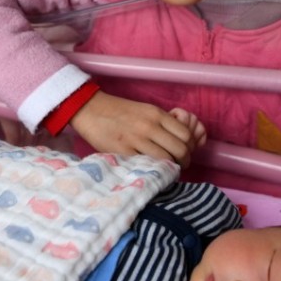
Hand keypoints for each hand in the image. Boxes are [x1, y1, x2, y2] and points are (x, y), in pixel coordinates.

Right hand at [69, 91, 202, 166]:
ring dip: (171, 168)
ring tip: (166, 171)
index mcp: (157, 114)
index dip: (191, 147)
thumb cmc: (118, 111)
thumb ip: (162, 123)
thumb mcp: (145, 110)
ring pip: (166, 159)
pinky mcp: (123, 151)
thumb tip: (180, 138)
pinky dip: (152, 170)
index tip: (186, 152)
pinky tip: (150, 171)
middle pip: (181, 149)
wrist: (90, 109)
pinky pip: (146, 165)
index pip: (186, 135)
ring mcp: (136, 139)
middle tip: (179, 165)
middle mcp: (150, 126)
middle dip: (184, 161)